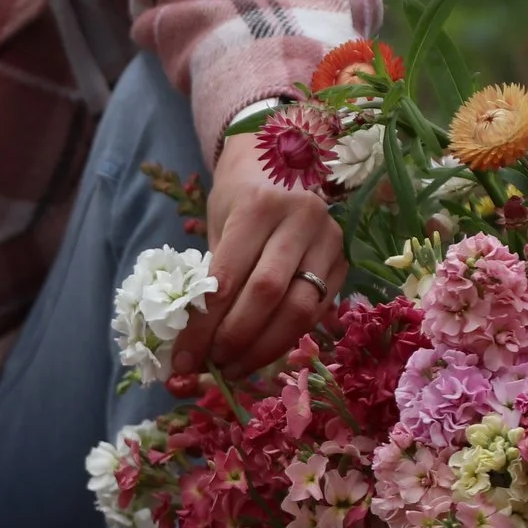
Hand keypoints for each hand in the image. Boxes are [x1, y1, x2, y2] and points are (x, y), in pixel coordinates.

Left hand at [168, 130, 346, 391]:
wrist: (284, 159)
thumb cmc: (240, 193)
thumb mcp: (216, 223)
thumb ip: (211, 279)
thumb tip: (191, 345)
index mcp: (259, 206)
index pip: (228, 280)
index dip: (204, 328)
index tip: (183, 360)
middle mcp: (301, 220)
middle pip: (268, 297)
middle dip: (235, 342)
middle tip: (210, 368)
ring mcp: (329, 240)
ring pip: (300, 310)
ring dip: (264, 349)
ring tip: (234, 368)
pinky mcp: (344, 260)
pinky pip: (316, 312)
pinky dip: (286, 338)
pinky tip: (261, 352)